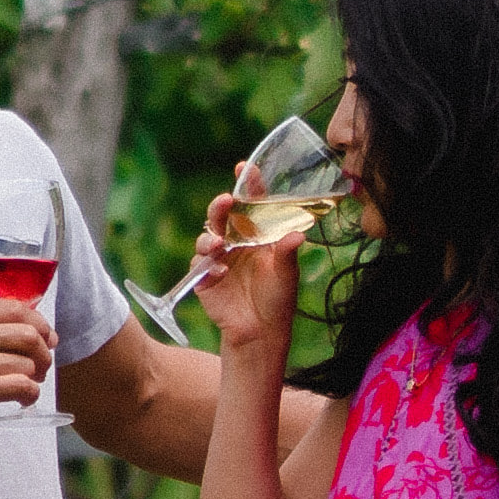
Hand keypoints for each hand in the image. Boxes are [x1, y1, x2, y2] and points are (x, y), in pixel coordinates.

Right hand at [0, 294, 51, 446]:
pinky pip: (23, 387)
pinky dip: (30, 394)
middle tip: (41, 366)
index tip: (46, 338)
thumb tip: (33, 322)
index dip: (39, 324)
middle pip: (29, 333)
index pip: (15, 307)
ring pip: (28, 362)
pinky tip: (21, 399)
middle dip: (44, 351)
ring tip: (26, 384)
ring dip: (36, 376)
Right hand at [193, 167, 303, 352]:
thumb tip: (298, 234)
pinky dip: (209, 267)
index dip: (247, 185)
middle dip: (221, 206)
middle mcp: (235, 241)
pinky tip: (221, 273)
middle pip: (222, 216)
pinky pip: (200, 266)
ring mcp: (217, 258)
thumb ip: (287, 253)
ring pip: (206, 237)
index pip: (251, 204)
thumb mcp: (287, 275)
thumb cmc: (277, 298)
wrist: (261, 332)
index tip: (244, 167)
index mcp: (256, 235)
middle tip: (226, 201)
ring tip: (219, 245)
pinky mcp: (203, 277)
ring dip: (210, 237)